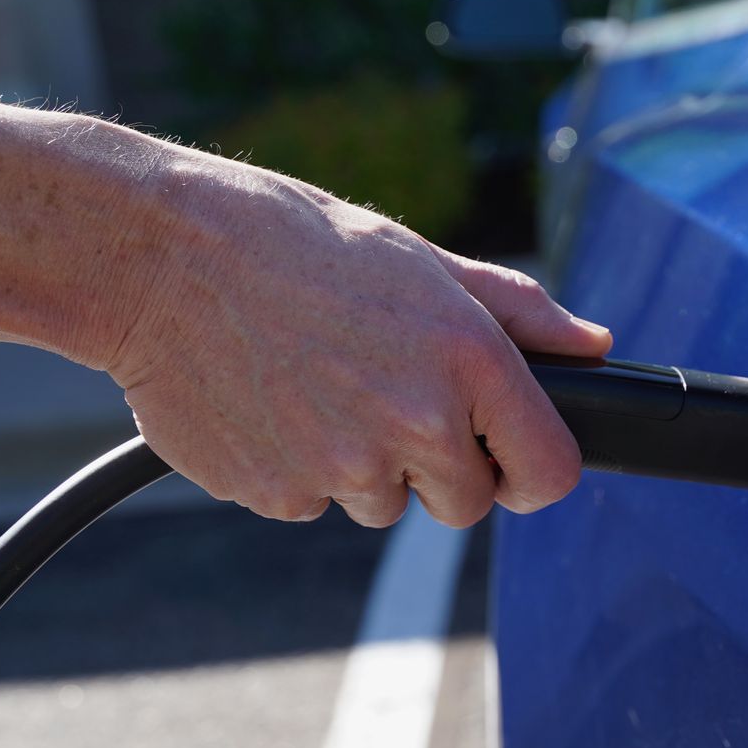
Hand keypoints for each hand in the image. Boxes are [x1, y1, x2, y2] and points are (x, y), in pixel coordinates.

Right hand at [105, 161, 609, 527]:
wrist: (154, 257)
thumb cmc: (292, 242)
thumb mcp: (417, 258)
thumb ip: (517, 311)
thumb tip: (594, 344)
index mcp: (468, 361)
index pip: (548, 474)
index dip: (530, 469)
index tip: (505, 454)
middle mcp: (416, 425)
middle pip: (466, 503)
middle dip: (439, 464)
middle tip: (384, 391)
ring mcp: (344, 470)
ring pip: (384, 505)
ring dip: (364, 464)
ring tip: (315, 380)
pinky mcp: (278, 495)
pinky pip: (312, 505)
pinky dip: (298, 467)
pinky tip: (269, 400)